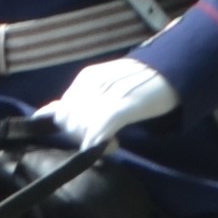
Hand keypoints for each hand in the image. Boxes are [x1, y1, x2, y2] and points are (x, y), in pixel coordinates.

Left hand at [50, 58, 179, 150]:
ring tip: (114, 141)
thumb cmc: (140, 84)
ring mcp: (107, 94)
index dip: (72, 129)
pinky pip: (101, 128)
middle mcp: (92, 84)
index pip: (61, 112)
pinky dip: (100, 142)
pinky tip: (112, 145)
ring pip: (83, 127)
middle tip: (102, 138)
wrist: (172, 72)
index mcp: (86, 78)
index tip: (90, 133)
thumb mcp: (105, 87)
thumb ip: (78, 100)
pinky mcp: (124, 105)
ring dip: (93, 141)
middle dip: (80, 136)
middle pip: (69, 122)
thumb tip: (44, 113)